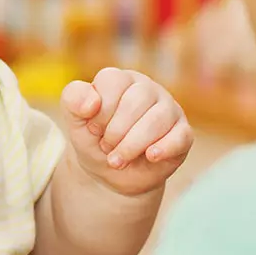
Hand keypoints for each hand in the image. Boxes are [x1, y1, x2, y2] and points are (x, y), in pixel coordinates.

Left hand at [61, 68, 192, 197]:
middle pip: (137, 99)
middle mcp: (147, 89)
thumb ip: (72, 101)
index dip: (100, 110)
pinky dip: (164, 148)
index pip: (113, 80)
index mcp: (120, 80)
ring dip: (133, 144)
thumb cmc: (94, 140)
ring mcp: (169, 109)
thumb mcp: (75, 121)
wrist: (111, 174)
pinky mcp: (183, 132)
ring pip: (158, 118)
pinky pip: (180, 136)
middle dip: (116, 130)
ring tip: (117, 160)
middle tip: (106, 147)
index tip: (93, 129)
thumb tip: (92, 102)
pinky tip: (150, 157)